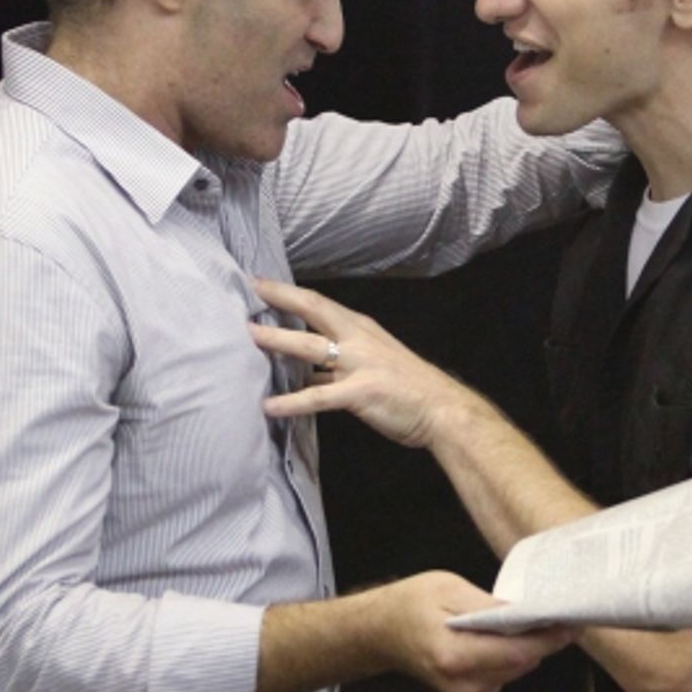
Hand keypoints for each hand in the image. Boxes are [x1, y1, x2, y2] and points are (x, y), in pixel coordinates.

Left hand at [251, 279, 464, 447]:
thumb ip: (339, 364)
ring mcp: (359, 365)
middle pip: (314, 310)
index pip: (319, 303)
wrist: (442, 409)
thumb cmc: (409, 387)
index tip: (260, 282)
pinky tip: (270, 407)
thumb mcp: (373, 363)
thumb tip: (305, 370)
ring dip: (278, 340)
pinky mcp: (360, 393)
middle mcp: (358, 340)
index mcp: (361, 329)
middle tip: (249, 290)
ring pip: (311, 347)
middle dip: (280, 299)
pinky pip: (319, 396)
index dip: (288, 292)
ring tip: (249, 337)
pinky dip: (293, 402)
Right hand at [377, 571, 571, 691]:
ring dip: (529, 646)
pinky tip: (507, 636)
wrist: (381, 632)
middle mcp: (465, 683)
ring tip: (535, 619)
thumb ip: (489, 607)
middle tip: (559, 610)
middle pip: (523, 662)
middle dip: (543, 638)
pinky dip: (513, 654)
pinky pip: (506, 673)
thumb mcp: (448, 589)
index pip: (519, 652)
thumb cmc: (411, 603)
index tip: (574, 619)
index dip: (551, 637)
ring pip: (518, 669)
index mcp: (455, 656)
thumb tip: (528, 613)